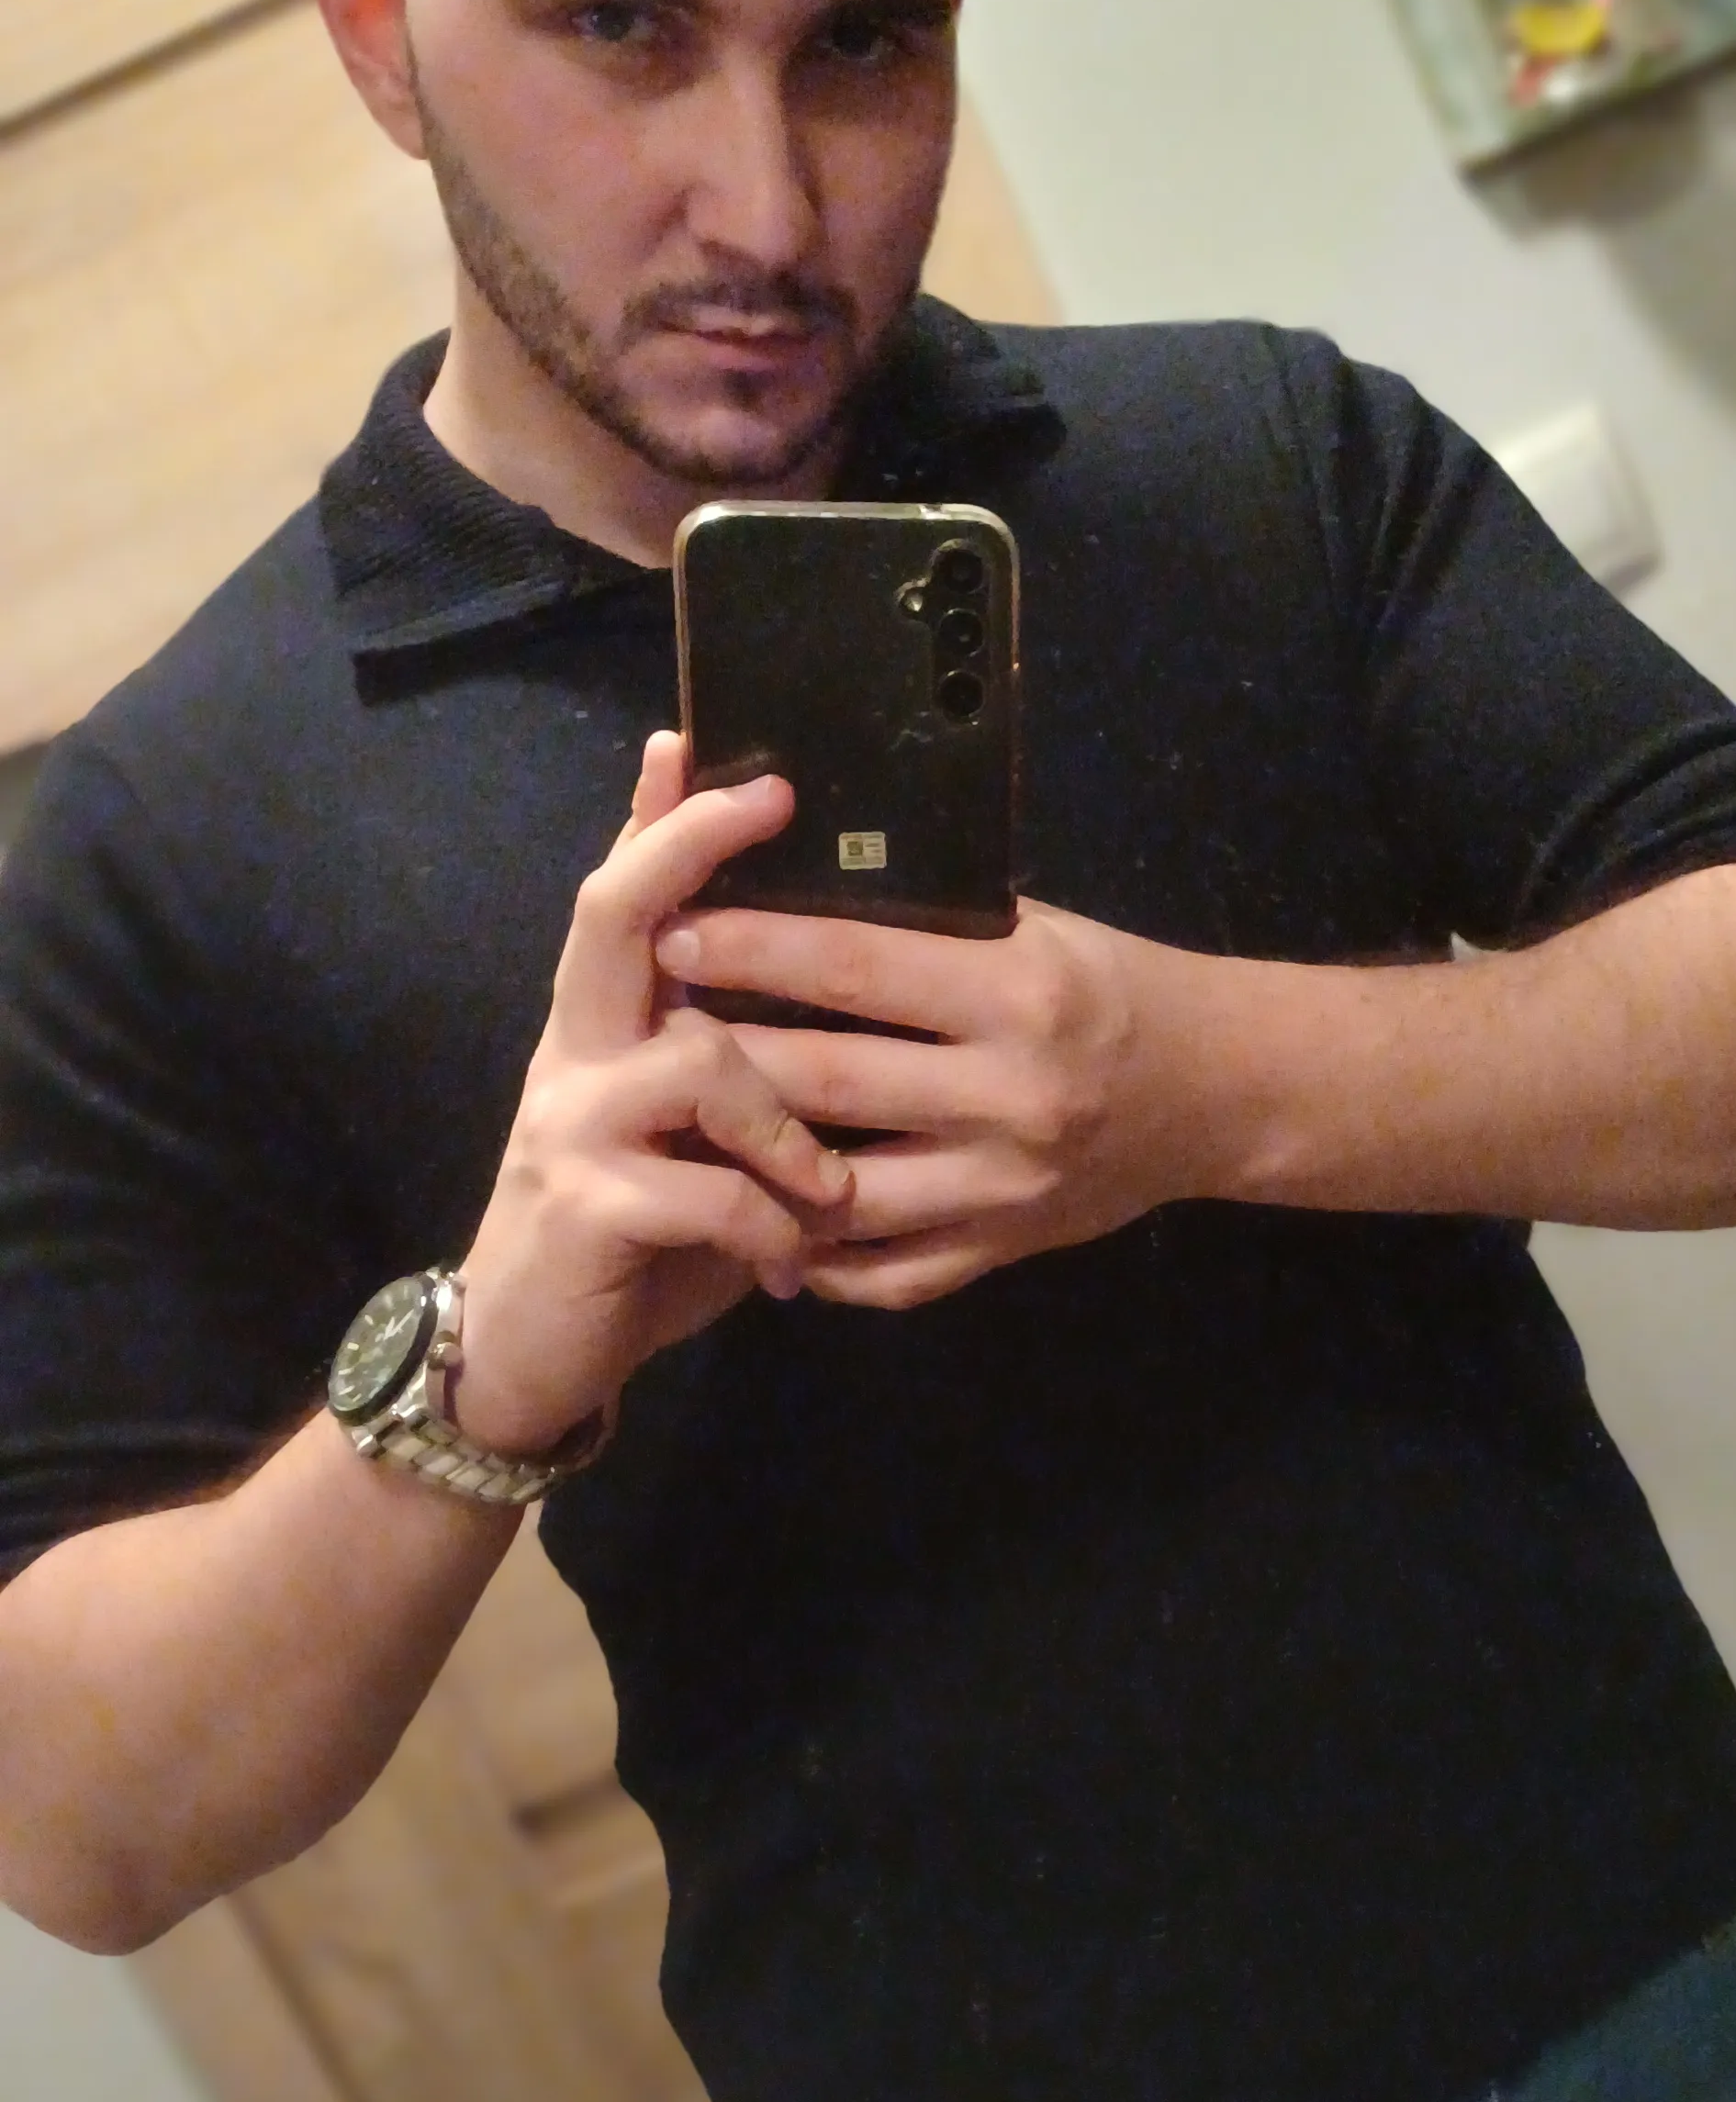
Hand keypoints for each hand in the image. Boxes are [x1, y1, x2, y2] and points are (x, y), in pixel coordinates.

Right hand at [454, 736, 858, 1450]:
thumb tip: (842, 1012)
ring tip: (826, 1192)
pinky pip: (703, 1188)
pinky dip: (766, 1226)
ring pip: (698, 1059)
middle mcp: (575, 1055)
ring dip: (784, 1122)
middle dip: (690, 849)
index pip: (622, 898)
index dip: (655, 819)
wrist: (525, 1362)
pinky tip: (785, 1267)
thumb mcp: (694, 1149)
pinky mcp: (584, 1206)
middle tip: (769, 798)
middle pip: (616, 916)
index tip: (690, 738)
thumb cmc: (636, 1248)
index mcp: (605, 1031)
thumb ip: (742, 1079)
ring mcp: (571, 1125)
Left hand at [649, 894, 1225, 1308]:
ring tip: (678, 1127)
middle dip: (721, 1053)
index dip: (753, 948)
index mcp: (1020, 991)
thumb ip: (928, 923)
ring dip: (749, 1161)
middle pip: (827, 1079)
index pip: (855, 966)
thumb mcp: (1035, 930)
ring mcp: (1004, 1186)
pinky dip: (813, 1257)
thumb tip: (790, 879)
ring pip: (839, 1189)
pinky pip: (884, 1272)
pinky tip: (758, 1220)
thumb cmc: (1112, 986)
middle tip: (641, 1028)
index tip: (672, 931)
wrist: (1218, 1091)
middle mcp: (1011, 1093)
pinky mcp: (1003, 1250)